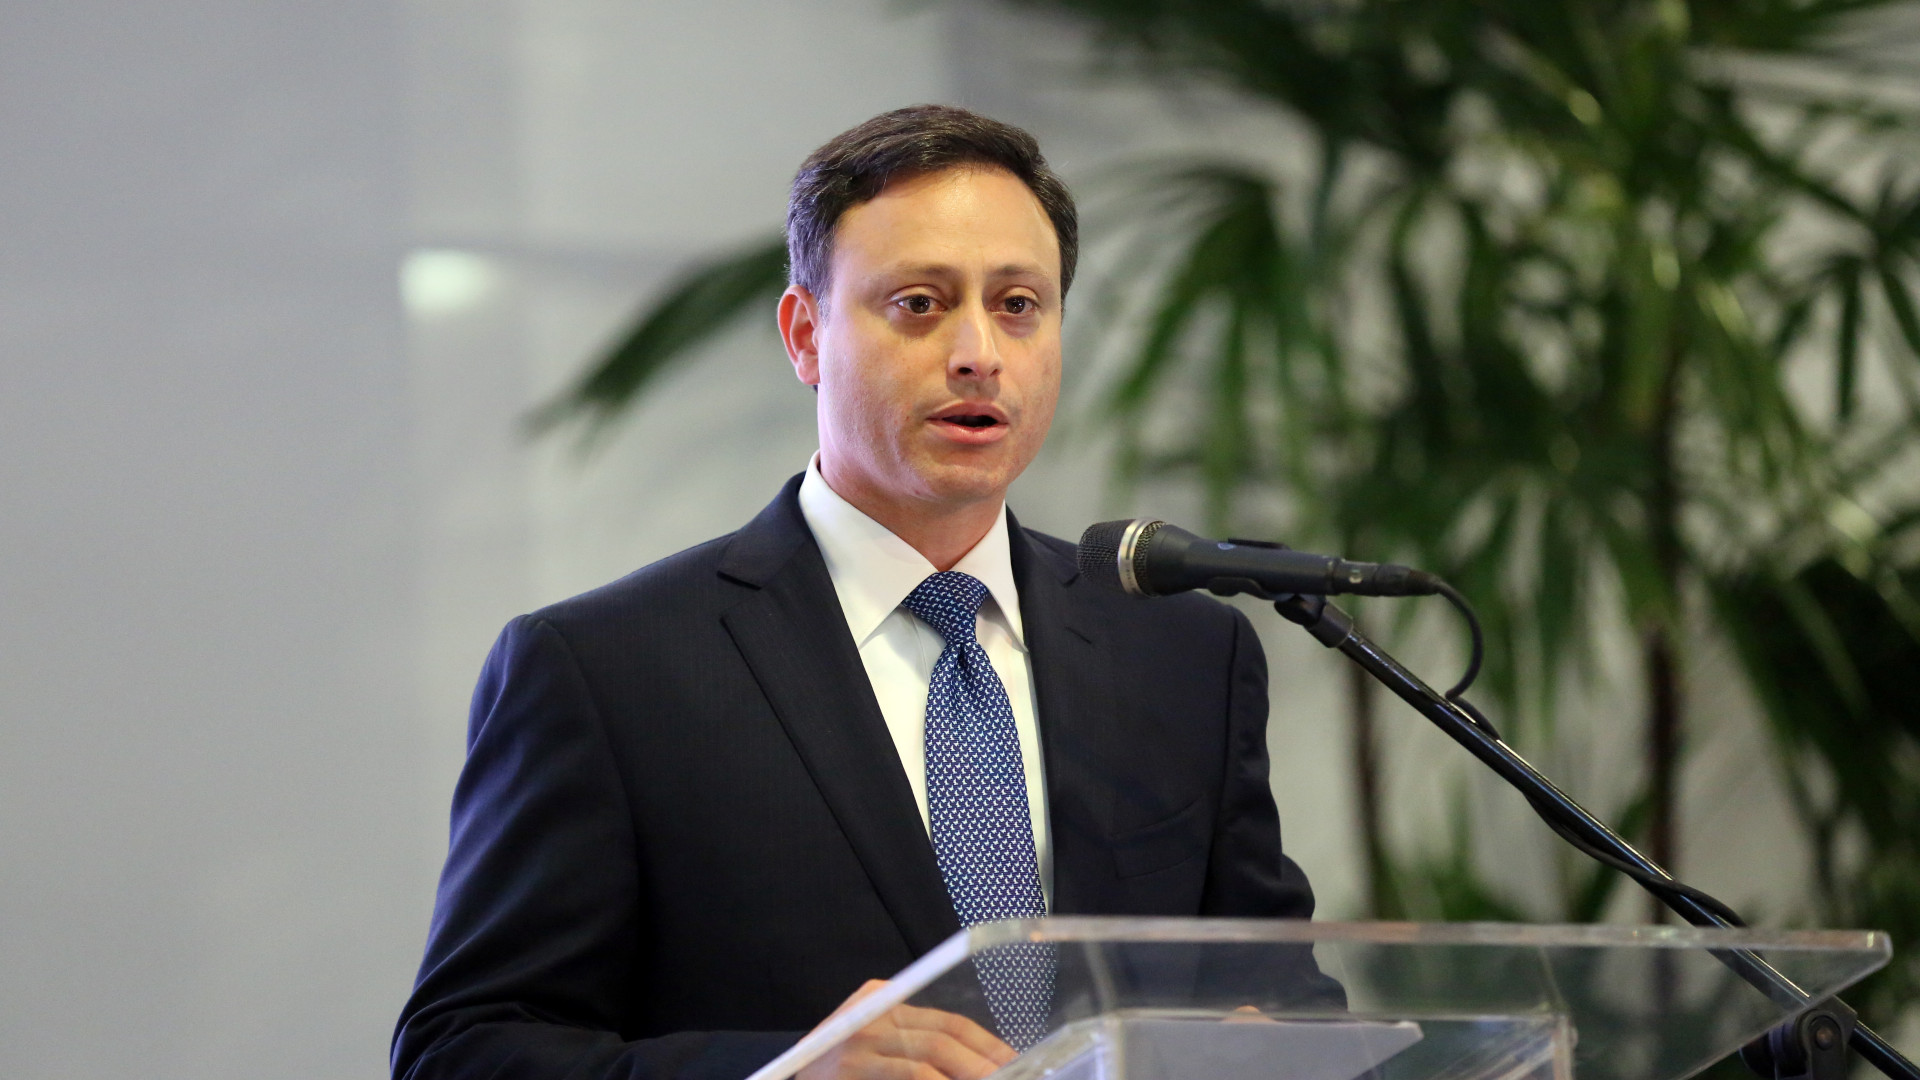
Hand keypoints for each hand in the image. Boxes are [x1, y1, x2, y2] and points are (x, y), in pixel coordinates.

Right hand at [797, 979, 1017, 1079]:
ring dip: (965, 1074)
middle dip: (982, 1063)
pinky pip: (908, 1074)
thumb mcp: (878, 1047)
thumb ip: (917, 1046)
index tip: (1013, 1062)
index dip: (985, 1044)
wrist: (792, 1078)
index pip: (948, 1021)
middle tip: (1011, 1076)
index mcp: (884, 999)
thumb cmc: (842, 1071)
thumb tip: (978, 1065)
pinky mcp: (851, 1067)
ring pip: (928, 1057)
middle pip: (943, 1037)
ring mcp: (858, 1040)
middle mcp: (871, 1012)